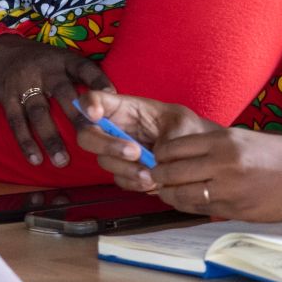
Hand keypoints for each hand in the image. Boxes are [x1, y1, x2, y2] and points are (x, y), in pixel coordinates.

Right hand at [0, 37, 115, 167]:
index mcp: (65, 61)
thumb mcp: (66, 62)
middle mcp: (46, 71)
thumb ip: (87, 80)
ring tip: (63, 161)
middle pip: (64, 94)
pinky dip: (26, 142)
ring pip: (39, 113)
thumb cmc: (47, 66)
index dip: (98, 80)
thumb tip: (118, 106)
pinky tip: (36, 159)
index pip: (84, 68)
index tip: (113, 94)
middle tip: (94, 139)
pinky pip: (17, 122)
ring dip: (51, 139)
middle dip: (78, 117)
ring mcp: (24, 84)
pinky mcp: (7, 98)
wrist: (1, 54)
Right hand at [74, 90, 216, 189]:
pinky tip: (151, 182)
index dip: (88, 104)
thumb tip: (155, 157)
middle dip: (106, 145)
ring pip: (104, 161)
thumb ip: (168, 137)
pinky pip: (119, 179)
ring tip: (150, 173)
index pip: (93, 99)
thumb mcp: (183, 124)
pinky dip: (134, 182)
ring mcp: (114, 151)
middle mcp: (112, 129)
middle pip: (87, 136)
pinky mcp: (123, 170)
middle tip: (134, 152)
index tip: (96, 114)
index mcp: (123, 107)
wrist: (194, 150)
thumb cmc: (185, 127)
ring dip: (125, 168)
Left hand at [142, 127, 281, 223]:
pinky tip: (189, 203)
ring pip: (181, 195)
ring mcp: (228, 189)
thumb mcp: (245, 139)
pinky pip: (200, 210)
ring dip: (169, 196)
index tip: (157, 160)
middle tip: (154, 179)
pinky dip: (189, 207)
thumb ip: (214, 147)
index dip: (159, 156)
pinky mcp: (234, 210)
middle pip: (171, 172)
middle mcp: (222, 163)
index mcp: (224, 140)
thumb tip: (182, 157)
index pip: (172, 148)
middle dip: (158, 178)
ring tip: (167, 193)